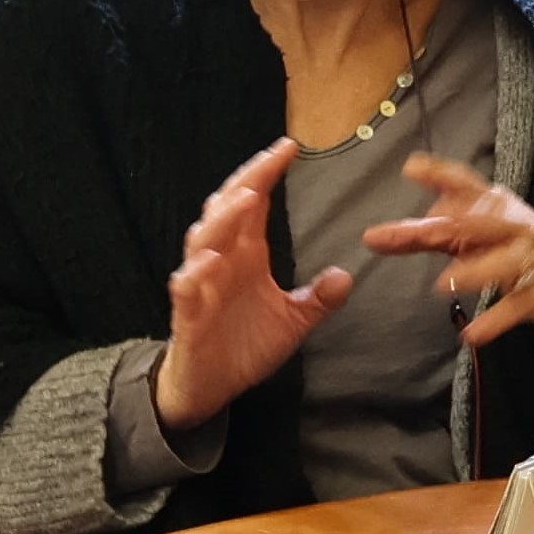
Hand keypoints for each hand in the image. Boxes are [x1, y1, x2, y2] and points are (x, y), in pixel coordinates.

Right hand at [159, 138, 351, 430]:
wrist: (211, 385)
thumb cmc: (245, 344)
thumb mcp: (292, 320)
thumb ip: (318, 299)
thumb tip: (346, 276)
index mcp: (245, 254)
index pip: (253, 202)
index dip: (267, 173)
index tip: (289, 147)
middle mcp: (221, 260)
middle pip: (226, 209)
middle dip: (246, 181)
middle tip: (269, 159)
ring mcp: (202, 284)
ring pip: (204, 241)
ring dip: (222, 220)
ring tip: (245, 200)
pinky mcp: (189, 314)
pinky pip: (187, 287)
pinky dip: (197, 273)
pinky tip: (211, 260)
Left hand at [370, 157, 533, 367]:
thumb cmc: (522, 250)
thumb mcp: (483, 236)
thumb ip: (435, 235)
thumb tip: (384, 235)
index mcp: (497, 209)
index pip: (467, 186)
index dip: (441, 175)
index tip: (412, 168)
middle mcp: (515, 227)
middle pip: (479, 224)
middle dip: (449, 228)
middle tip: (420, 233)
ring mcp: (531, 259)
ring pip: (503, 262)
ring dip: (475, 272)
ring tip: (444, 284)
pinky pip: (516, 306)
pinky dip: (494, 321)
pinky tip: (472, 335)